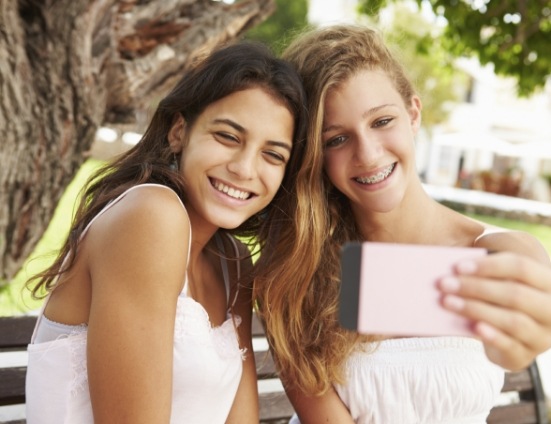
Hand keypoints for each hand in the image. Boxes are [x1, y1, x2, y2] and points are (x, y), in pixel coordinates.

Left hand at [438, 251, 550, 369]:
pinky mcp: (524, 356)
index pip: (522, 267)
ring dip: (476, 310)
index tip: (457, 266)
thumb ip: (484, 261)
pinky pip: (510, 346)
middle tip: (443, 283)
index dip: (489, 266)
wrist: (504, 331)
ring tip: (446, 301)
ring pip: (513, 321)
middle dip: (477, 288)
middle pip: (516, 294)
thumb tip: (457, 263)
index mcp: (547, 281)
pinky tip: (471, 326)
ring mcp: (541, 336)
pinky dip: (491, 336)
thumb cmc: (497, 291)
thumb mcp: (496, 272)